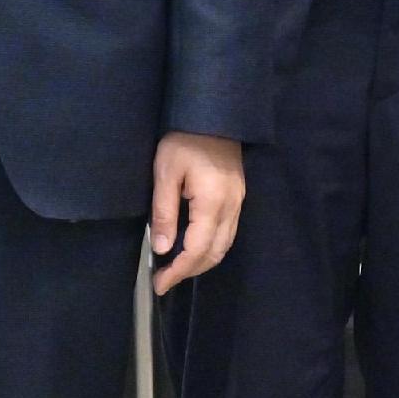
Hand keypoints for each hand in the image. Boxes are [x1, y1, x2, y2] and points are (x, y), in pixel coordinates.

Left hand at [149, 131, 246, 293]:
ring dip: (202, 262)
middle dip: (190, 271)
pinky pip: (228, 233)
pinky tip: (194, 247)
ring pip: (225, 245)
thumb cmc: (184, 140)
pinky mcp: (238, 197)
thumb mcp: (165, 174)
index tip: (160, 284)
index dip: (178, 271)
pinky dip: (211, 247)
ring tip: (177, 268)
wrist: (213, 114)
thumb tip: (161, 249)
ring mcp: (238, 202)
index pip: (197, 250)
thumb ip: (164, 213)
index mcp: (212, 203)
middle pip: (215, 253)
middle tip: (165, 280)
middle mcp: (231, 207)